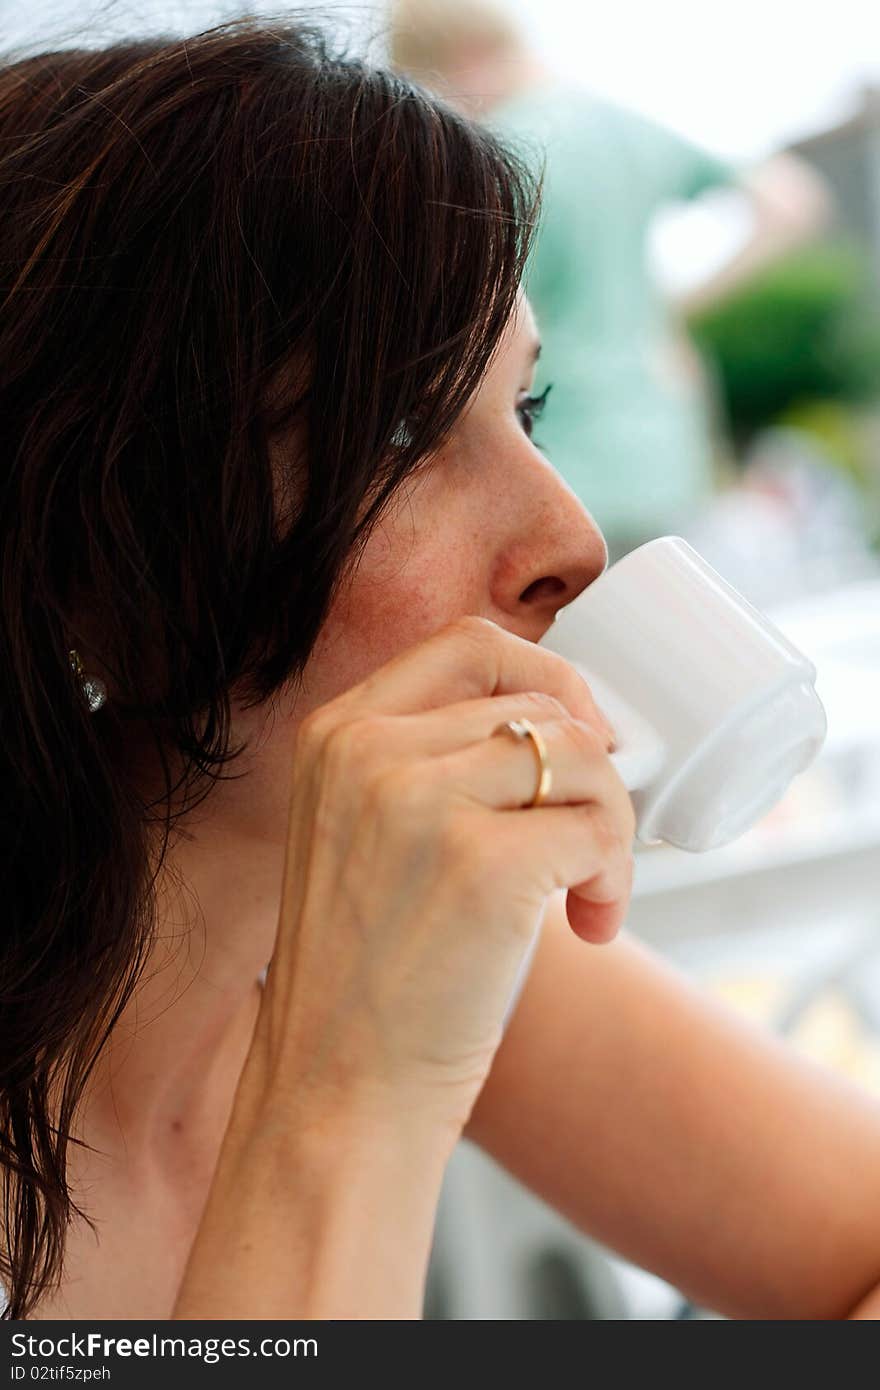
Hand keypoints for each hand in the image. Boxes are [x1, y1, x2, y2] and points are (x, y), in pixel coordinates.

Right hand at [250, 616, 634, 1136]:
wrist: (338, 1087)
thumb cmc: (371, 968)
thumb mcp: (364, 831)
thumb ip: (429, 763)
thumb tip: (572, 726)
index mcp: (337, 732)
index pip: (471, 645)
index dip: (549, 677)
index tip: (581, 737)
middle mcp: (370, 750)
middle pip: (543, 706)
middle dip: (593, 773)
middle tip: (591, 843)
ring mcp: (421, 802)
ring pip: (582, 757)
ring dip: (612, 825)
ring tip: (591, 894)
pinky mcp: (481, 865)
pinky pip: (597, 832)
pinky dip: (616, 879)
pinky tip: (591, 928)